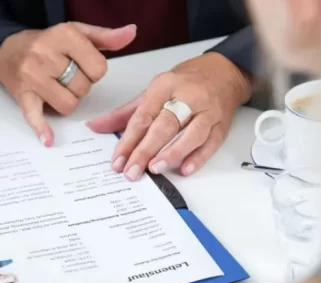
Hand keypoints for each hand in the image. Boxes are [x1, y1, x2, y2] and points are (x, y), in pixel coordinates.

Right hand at [0, 22, 136, 146]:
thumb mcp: (77, 32)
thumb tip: (131, 33)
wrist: (7, 50)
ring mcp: (33, 77)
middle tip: (66, 76)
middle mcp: (46, 55)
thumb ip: (106, 37)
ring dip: (67, 101)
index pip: (98, 68)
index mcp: (64, 36)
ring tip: (56, 88)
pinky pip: (35, 115)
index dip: (94, 71)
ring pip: (68, 104)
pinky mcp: (23, 95)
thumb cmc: (46, 43)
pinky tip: (48, 139)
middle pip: (83, 88)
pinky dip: (42, 128)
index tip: (82, 66)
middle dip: (79, 86)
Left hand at [87, 53, 252, 179]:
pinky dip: (198, 157)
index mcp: (165, 86)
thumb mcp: (153, 91)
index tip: (118, 160)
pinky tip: (185, 169)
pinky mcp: (221, 124)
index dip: (128, 140)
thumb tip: (95, 126)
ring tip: (155, 169)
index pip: (143, 116)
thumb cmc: (185, 83)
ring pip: (191, 134)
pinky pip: (211, 142)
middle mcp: (187, 96)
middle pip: (165, 125)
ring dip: (173, 153)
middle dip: (146, 150)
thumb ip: (125, 113)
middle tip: (132, 171)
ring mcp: (207, 111)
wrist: (224, 72)